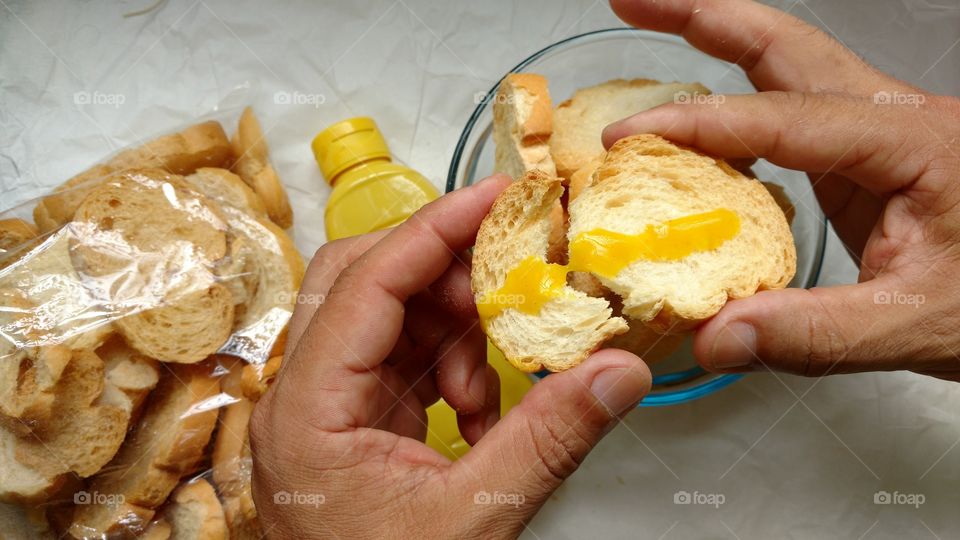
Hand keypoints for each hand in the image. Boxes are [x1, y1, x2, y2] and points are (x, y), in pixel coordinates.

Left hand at [249, 175, 651, 538]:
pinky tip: (480, 416)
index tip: (496, 197)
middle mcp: (302, 398)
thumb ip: (548, 440)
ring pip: (386, 320)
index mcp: (307, 413)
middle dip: (442, 276)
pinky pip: (402, 363)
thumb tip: (618, 372)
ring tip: (492, 388)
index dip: (434, 230)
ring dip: (452, 333)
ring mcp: (325, 410)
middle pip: (363, 283)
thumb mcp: (475, 521)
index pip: (365, 284)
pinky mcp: (353, 424)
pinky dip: (450, 370)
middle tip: (509, 280)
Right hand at [604, 0, 959, 379]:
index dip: (702, 124)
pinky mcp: (865, 164)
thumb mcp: (920, 324)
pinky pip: (787, 119)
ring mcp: (878, 137)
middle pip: (785, 45)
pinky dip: (733, 107)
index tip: (634, 136)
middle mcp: (894, 122)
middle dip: (702, 15)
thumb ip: (815, 333)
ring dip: (716, 42)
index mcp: (914, 143)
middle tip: (634, 0)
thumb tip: (715, 337)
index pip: (786, 119)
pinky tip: (699, 127)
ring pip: (788, 66)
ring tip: (653, 30)